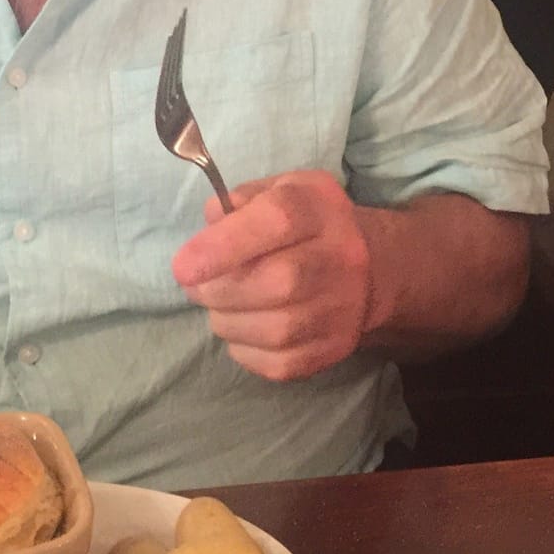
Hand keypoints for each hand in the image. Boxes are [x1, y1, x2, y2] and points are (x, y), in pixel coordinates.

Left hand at [170, 171, 372, 382]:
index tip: (183, 267)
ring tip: (222, 304)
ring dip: (229, 321)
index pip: (279, 220)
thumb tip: (212, 222)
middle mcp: (341, 258)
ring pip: (275, 330)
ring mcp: (343, 308)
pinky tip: (244, 328)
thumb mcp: (279, 190)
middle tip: (197, 287)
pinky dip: (245, 349)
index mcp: (320, 209)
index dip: (225, 245)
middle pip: (278, 282)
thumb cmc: (307, 224)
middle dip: (220, 290)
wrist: (370, 267)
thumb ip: (241, 200)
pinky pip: (279, 362)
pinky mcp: (334, 348)